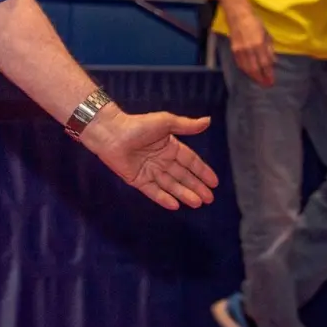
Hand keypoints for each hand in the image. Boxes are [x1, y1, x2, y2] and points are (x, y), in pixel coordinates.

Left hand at [79, 106, 219, 210]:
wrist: (111, 133)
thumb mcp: (165, 122)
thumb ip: (186, 125)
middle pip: (182, 176)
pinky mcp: (138, 180)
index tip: (215, 183)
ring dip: (184, 194)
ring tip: (198, 203)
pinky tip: (176, 205)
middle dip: (196, 187)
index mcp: (170, 147)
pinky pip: (153, 191)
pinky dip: (164, 198)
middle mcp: (162, 161)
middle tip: (209, 199)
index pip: (190, 162)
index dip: (202, 172)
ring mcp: (150, 171)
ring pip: (170, 185)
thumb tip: (208, 121)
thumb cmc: (138, 125)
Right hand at [227, 8, 274, 86]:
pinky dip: (245, 70)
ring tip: (259, 81)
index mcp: (259, 44)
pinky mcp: (233, 50)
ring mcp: (239, 50)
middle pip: (255, 69)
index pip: (265, 63)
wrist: (238, 15)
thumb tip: (273, 62)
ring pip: (246, 68)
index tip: (272, 81)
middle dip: (261, 78)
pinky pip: (239, 64)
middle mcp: (249, 49)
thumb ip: (269, 49)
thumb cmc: (255, 22)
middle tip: (266, 85)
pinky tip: (249, 73)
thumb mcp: (266, 34)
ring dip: (253, 76)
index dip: (269, 74)